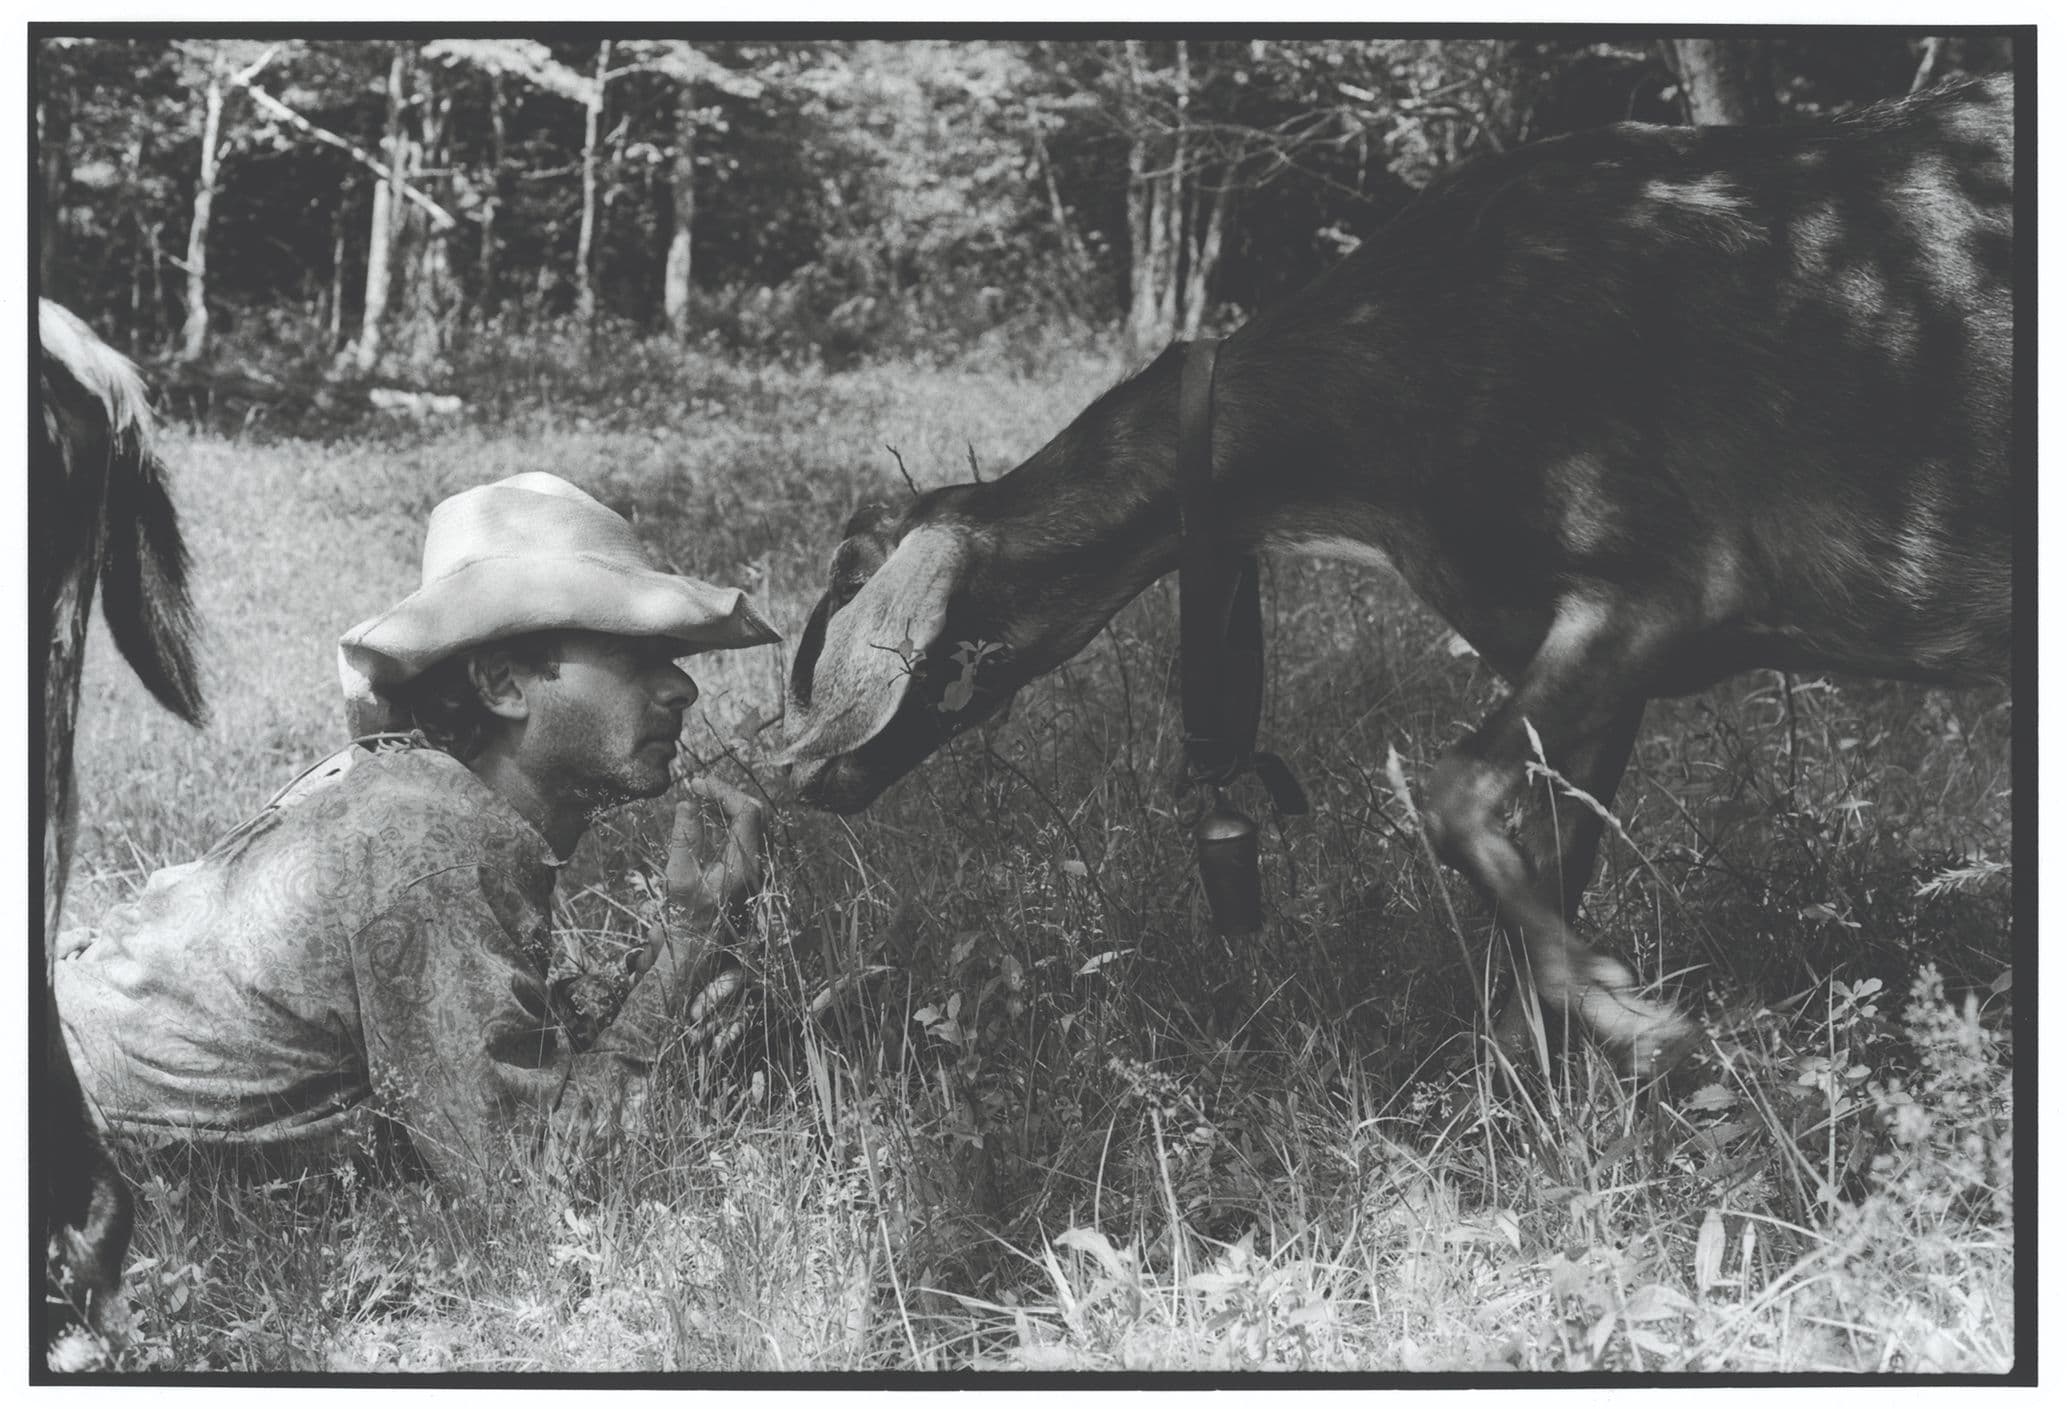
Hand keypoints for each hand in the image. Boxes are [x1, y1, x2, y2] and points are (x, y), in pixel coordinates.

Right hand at [665, 776, 768, 932]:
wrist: (698, 952)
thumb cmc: (686, 920)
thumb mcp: (678, 878)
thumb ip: (684, 839)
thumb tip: (686, 804)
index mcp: (744, 866)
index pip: (747, 812)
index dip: (722, 791)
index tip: (696, 785)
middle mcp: (758, 866)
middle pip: (756, 813)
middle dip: (728, 794)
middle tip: (700, 787)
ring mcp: (759, 870)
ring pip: (756, 824)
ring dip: (731, 806)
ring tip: (703, 798)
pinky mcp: (753, 873)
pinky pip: (750, 836)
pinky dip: (733, 820)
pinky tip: (712, 818)